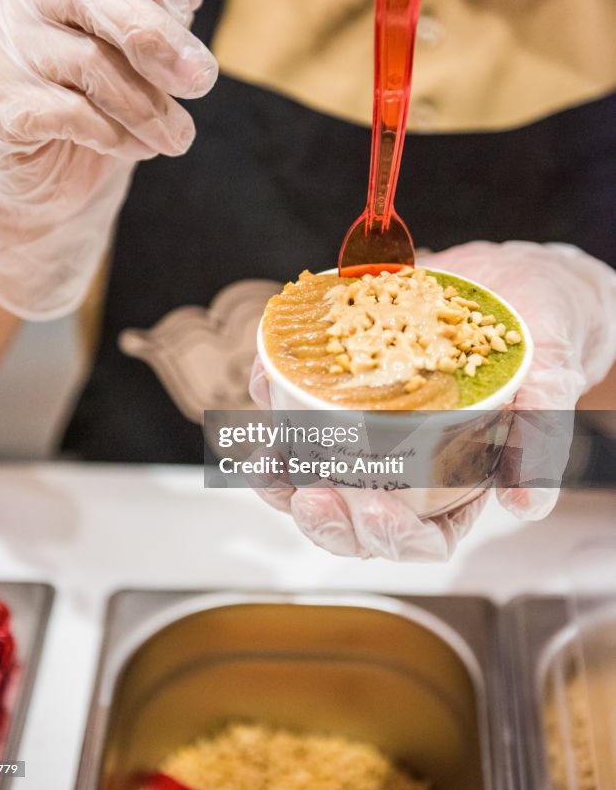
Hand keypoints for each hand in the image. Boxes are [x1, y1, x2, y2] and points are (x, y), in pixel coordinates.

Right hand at [0, 0, 216, 317]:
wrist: (48, 172)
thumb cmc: (104, 88)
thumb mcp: (147, 31)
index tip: (181, 1)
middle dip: (162, 40)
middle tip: (203, 80)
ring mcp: (3, 50)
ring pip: (91, 63)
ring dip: (150, 106)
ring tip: (178, 135)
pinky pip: (70, 113)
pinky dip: (116, 134)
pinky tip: (134, 146)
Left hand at [249, 242, 615, 559]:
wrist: (515, 279)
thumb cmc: (541, 335)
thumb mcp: (552, 377)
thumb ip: (541, 437)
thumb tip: (525, 505)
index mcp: (460, 479)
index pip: (423, 536)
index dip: (393, 536)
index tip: (375, 509)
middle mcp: (411, 461)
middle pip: (359, 518)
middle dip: (327, 520)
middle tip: (309, 496)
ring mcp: (373, 425)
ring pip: (320, 472)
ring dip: (285, 479)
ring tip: (268, 461)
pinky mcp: (345, 384)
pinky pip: (301, 405)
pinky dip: (274, 401)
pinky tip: (263, 390)